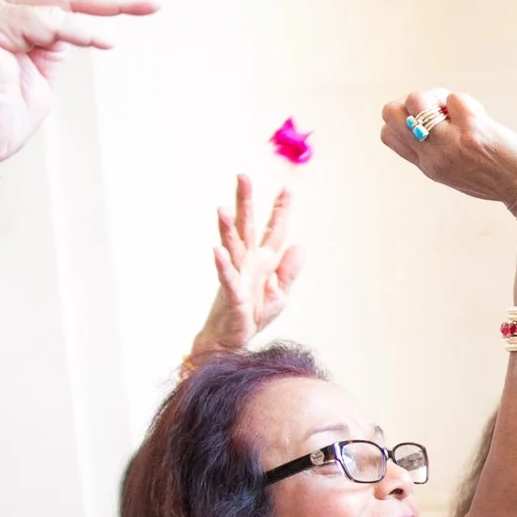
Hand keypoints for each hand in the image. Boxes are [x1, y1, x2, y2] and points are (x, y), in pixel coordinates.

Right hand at [192, 174, 300, 355]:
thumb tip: (299, 246)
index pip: (273, 231)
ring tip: (222, 209)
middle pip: (246, 227)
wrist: (232, 340)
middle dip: (245, 202)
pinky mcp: (231, 294)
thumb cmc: (252, 315)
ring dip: (226, 228)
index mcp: (262, 262)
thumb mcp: (280, 294)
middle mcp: (248, 263)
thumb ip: (289, 271)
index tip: (287, 189)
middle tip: (242, 176)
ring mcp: (237, 276)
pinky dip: (222, 264)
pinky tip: (217, 250)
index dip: (279, 211)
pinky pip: (226, 276)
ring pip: (232, 246)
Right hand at [379, 91, 516, 215]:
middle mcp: (432, 156)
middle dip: (414, 102)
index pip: (387, 133)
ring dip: (438, 95)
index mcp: (427, 166)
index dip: (405, 119)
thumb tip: (431, 114)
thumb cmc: (503, 180)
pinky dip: (468, 102)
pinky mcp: (473, 129)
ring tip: (461, 113)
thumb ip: (440, 151)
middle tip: (443, 113)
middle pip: (390, 112)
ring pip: (415, 99)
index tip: (433, 124)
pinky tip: (483, 118)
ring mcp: (450, 142)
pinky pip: (455, 98)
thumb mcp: (459, 172)